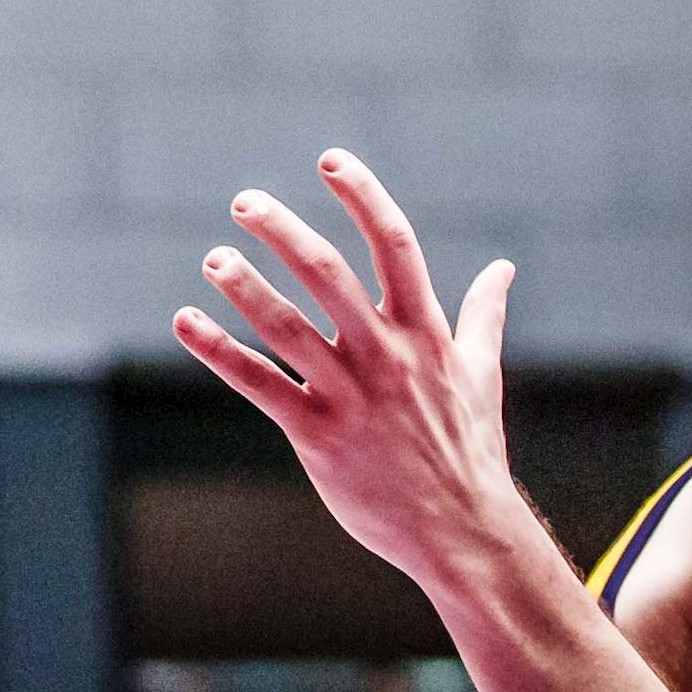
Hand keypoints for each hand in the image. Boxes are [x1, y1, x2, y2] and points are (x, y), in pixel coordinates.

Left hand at [175, 150, 520, 586]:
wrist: (463, 531)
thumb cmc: (470, 450)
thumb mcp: (482, 374)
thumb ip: (483, 315)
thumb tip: (504, 269)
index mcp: (424, 331)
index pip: (394, 245)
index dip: (363, 197)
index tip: (330, 160)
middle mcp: (386, 354)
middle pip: (328, 275)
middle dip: (283, 233)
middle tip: (244, 202)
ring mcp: (351, 395)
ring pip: (287, 327)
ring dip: (244, 287)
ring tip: (213, 258)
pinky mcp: (318, 436)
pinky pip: (260, 385)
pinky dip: (219, 351)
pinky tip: (187, 322)